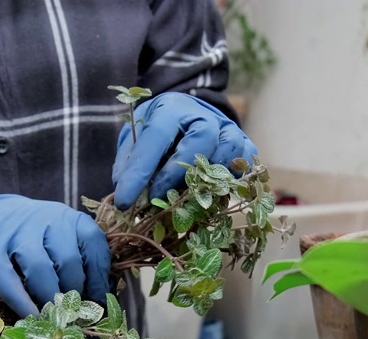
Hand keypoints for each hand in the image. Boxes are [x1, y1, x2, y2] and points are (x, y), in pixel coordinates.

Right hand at [0, 180, 109, 316]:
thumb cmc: (30, 237)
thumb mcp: (58, 236)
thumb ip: (79, 260)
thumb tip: (99, 301)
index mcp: (68, 218)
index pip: (93, 244)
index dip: (99, 277)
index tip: (98, 302)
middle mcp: (45, 220)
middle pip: (68, 261)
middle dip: (75, 293)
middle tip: (75, 315)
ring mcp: (15, 233)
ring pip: (40, 270)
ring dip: (50, 299)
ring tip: (55, 319)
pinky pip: (7, 279)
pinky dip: (21, 302)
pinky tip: (30, 317)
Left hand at [111, 92, 257, 208]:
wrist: (188, 114)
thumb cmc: (157, 128)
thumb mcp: (135, 135)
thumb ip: (128, 161)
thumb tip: (123, 191)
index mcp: (170, 108)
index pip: (155, 138)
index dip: (139, 172)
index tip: (124, 201)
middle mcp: (203, 114)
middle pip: (202, 140)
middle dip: (177, 175)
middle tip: (157, 199)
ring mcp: (228, 127)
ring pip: (227, 152)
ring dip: (206, 180)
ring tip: (185, 198)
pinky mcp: (243, 142)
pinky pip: (244, 162)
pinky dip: (230, 180)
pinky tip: (211, 193)